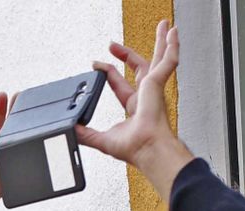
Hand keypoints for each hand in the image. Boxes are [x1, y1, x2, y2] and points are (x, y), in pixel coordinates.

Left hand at [77, 21, 194, 202]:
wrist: (148, 148)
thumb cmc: (135, 149)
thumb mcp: (102, 140)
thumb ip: (86, 135)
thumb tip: (71, 130)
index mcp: (134, 107)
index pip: (119, 84)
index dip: (108, 72)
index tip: (97, 64)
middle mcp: (146, 96)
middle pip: (139, 68)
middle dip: (128, 54)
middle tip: (115, 45)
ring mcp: (154, 88)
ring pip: (158, 59)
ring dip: (161, 42)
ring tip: (164, 28)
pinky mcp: (158, 82)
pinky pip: (169, 61)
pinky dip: (173, 47)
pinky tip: (173, 34)